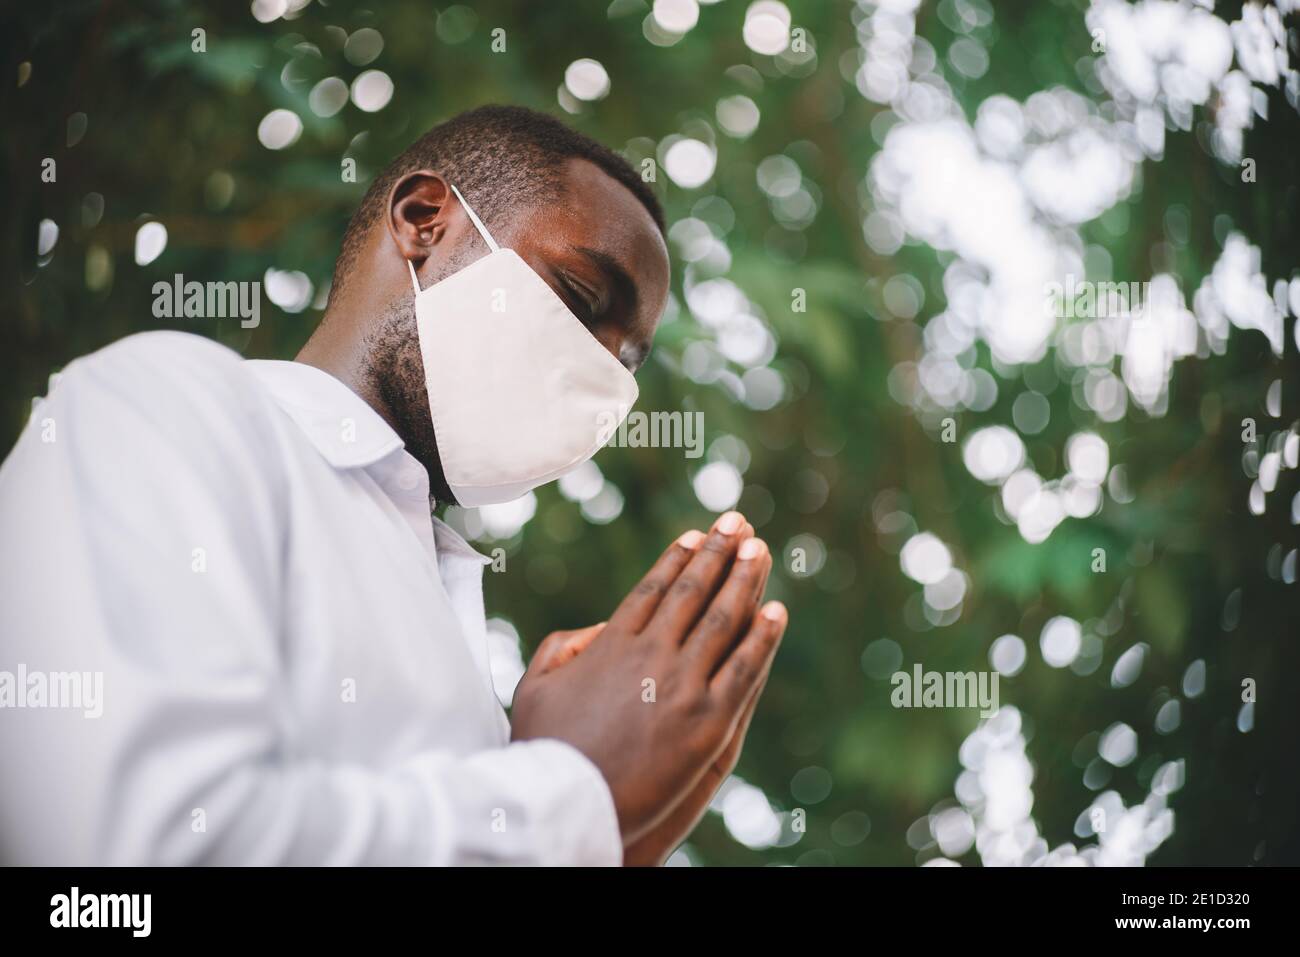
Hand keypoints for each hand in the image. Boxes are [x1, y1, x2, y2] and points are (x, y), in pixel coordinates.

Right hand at [510, 511, 785, 847]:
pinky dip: (763, 638)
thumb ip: (563, 648)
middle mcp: (650, 655)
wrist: (566, 803)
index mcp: (611, 645)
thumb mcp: (535, 688)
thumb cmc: (543, 750)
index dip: (677, 559)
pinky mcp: (708, 721)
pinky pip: (744, 669)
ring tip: (762, 551)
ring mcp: (682, 686)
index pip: (652, 590)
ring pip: (724, 622)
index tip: (696, 536)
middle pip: (693, 593)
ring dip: (746, 581)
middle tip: (739, 523)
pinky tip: (777, 611)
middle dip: (718, 553)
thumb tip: (600, 628)